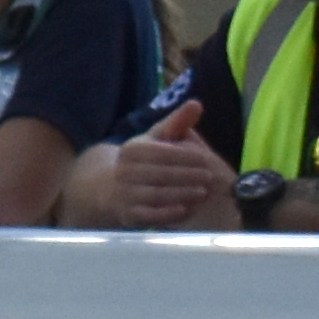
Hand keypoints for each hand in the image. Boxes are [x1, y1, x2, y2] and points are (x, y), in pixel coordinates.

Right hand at [104, 99, 237, 229]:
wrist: (109, 189)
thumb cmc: (143, 162)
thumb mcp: (157, 139)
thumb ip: (177, 123)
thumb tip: (196, 103)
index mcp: (131, 150)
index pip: (162, 152)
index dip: (186, 156)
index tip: (206, 159)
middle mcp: (123, 171)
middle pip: (161, 173)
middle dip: (188, 175)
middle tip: (210, 178)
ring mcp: (123, 194)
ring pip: (156, 194)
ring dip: (182, 194)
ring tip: (202, 192)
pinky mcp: (126, 215)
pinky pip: (148, 215)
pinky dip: (168, 213)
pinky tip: (186, 210)